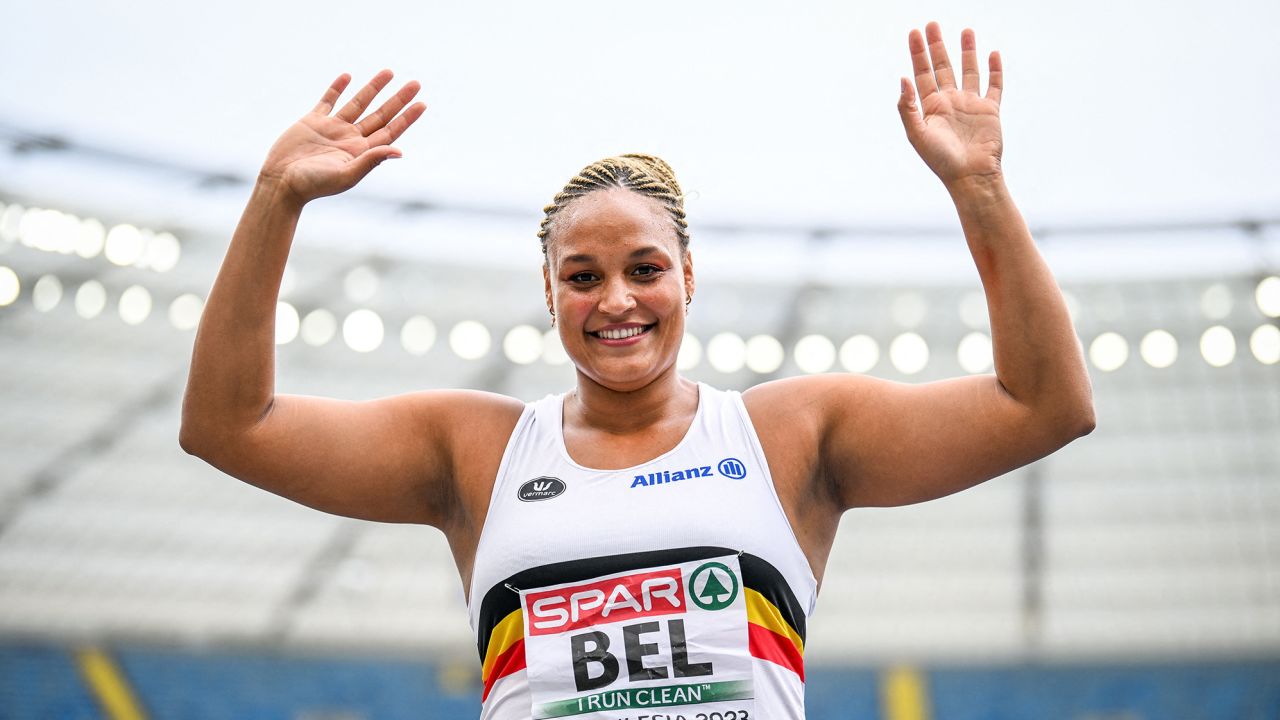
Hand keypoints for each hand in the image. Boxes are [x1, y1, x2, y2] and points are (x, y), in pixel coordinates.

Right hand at [259, 70, 425, 205]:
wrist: (281, 183)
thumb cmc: (314, 185)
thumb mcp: (346, 174)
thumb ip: (371, 160)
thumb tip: (400, 151)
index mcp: (361, 152)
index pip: (390, 131)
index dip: (407, 118)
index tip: (423, 103)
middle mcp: (350, 139)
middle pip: (380, 114)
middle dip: (398, 99)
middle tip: (416, 83)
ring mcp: (332, 129)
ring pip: (358, 103)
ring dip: (373, 88)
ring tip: (389, 72)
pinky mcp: (312, 122)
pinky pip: (328, 101)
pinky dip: (337, 89)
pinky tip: (348, 77)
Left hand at [898, 23, 1003, 189]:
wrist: (970, 176)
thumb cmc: (941, 160)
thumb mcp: (917, 134)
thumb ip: (908, 107)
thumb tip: (902, 78)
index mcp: (930, 107)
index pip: (921, 74)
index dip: (918, 53)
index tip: (914, 32)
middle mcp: (950, 102)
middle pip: (942, 67)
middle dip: (937, 46)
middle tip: (932, 24)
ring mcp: (970, 105)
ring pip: (969, 71)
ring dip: (967, 51)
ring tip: (965, 30)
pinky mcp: (990, 110)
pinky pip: (994, 86)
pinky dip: (994, 70)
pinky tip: (992, 54)